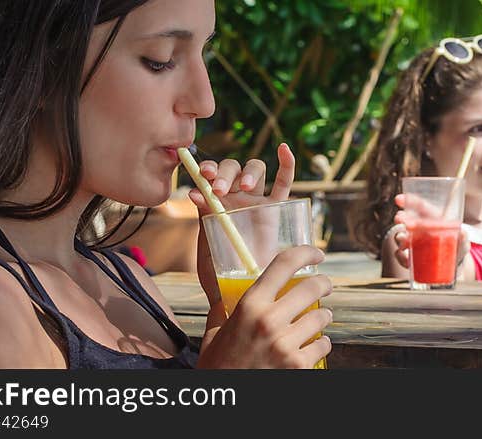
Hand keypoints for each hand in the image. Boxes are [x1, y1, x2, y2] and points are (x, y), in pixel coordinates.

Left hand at [188, 143, 294, 306]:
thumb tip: (195, 192)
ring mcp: (256, 200)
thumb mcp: (206, 242)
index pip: (210, 175)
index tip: (202, 178)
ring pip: (255, 170)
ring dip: (248, 172)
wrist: (236, 291)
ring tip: (246, 187)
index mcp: (214, 201)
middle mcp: (234, 196)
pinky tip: (284, 149)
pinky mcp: (276, 208)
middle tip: (220, 189)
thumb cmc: (217, 271)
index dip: (207, 170)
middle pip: (232, 168)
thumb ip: (203, 217)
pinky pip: (283, 183)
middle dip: (225, 173)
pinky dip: (287, 164)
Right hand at [197, 246, 333, 367]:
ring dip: (324, 316)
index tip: (316, 254)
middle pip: (313, 287)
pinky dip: (322, 344)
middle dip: (324, 283)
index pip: (284, 264)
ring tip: (319, 318)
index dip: (305, 253)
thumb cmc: (217, 365)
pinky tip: (315, 344)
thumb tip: (225, 293)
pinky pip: (323, 345)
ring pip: (323, 316)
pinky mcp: (299, 366)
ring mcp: (286, 345)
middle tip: (325, 285)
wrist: (224, 398)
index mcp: (249, 306)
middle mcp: (269, 321)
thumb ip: (223, 310)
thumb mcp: (214, 332)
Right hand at [390, 194, 469, 271]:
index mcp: (433, 219)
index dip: (409, 201)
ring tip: (403, 240)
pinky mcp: (411, 256)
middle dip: (401, 219)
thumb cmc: (457, 248)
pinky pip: (401, 255)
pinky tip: (404, 257)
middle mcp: (421, 229)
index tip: (398, 200)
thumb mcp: (463, 242)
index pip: (421, 206)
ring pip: (401, 237)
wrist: (453, 265)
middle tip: (399, 219)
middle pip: (407, 220)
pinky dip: (400, 256)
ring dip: (400, 237)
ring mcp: (414, 242)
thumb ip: (463, 238)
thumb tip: (462, 234)